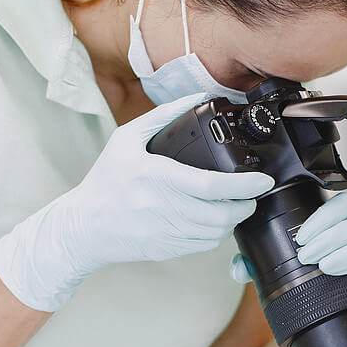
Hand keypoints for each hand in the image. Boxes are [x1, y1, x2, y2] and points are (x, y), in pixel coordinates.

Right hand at [0, 93, 274, 311]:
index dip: (244, 184)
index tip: (263, 179)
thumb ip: (164, 116)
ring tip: (239, 203)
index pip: (211, 185)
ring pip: (217, 232)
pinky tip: (218, 219)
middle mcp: (164, 208)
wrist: (83, 227)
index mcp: (156, 177)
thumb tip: (197, 97)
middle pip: (222, 213)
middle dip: (247, 203)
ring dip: (235, 218)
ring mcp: (167, 233)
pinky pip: (205, 245)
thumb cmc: (105, 181)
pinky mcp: (168, 250)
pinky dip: (219, 232)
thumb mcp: (126, 139)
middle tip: (254, 192)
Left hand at [230, 192, 346, 296]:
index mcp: (343, 212)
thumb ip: (256, 258)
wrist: (328, 277)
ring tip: (327, 267)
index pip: (342, 204)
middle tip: (307, 256)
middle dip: (330, 239)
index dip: (323, 219)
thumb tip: (238, 268)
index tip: (301, 237)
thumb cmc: (306, 256)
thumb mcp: (282, 253)